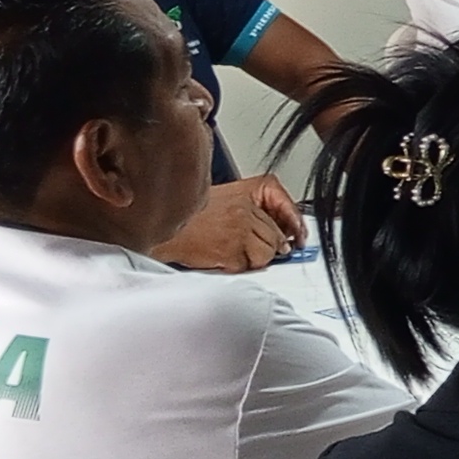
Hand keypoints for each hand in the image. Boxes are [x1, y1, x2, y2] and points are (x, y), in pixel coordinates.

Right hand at [151, 176, 299, 273]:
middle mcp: (246, 209)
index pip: (286, 211)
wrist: (161, 230)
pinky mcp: (231, 251)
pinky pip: (249, 266)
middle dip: (269, 247)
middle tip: (249, 249)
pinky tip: (220, 257)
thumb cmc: (185, 217)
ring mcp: (239, 230)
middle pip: (277, 236)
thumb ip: (252, 210)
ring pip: (267, 254)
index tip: (297, 237)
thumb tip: (281, 232)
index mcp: (246, 190)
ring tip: (230, 252)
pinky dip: (238, 268)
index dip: (290, 228)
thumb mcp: (224, 199)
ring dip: (253, 259)